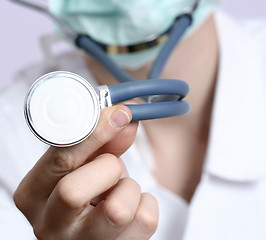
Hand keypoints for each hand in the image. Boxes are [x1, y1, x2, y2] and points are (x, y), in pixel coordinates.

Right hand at [13, 105, 157, 239]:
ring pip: (117, 209)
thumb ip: (102, 139)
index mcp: (33, 194)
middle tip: (112, 167)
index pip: (59, 159)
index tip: (118, 114)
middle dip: (106, 168)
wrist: (96, 226)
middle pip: (73, 192)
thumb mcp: (84, 161)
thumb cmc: (87, 189)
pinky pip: (145, 219)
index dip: (92, 132)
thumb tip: (124, 119)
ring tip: (119, 190)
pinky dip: (145, 203)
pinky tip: (132, 206)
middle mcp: (50, 224)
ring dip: (128, 187)